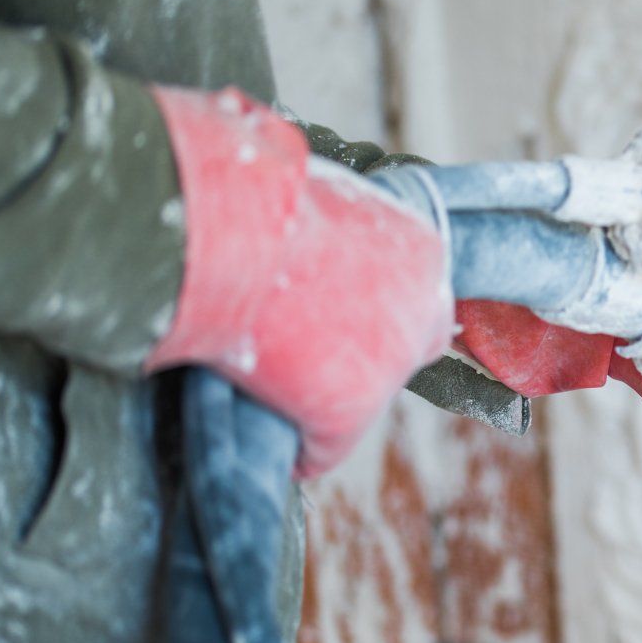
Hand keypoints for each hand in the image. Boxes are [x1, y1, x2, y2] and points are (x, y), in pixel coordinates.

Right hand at [143, 87, 452, 476]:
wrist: (217, 230)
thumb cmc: (245, 195)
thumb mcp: (308, 192)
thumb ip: (329, 217)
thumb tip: (300, 199)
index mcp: (422, 246)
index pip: (419, 293)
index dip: (373, 304)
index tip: (340, 310)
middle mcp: (424, 302)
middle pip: (408, 345)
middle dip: (365, 349)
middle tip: (313, 348)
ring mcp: (394, 356)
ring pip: (365, 395)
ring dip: (325, 393)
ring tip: (272, 376)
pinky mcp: (352, 405)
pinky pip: (323, 448)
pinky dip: (300, 450)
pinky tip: (277, 443)